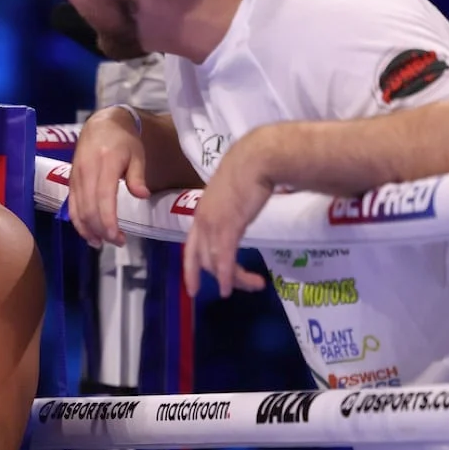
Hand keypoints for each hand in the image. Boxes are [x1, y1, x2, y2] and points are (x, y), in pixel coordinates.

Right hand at [69, 106, 148, 248]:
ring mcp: (76, 177)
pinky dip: (78, 222)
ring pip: (77, 210)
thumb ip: (138, 176)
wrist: (101, 124)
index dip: (108, 221)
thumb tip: (142, 196)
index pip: (103, 198)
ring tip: (102, 243)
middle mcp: (87, 171)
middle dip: (101, 230)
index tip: (118, 238)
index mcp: (105, 163)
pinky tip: (89, 233)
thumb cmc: (124, 140)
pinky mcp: (71, 181)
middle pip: (89, 208)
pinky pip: (71, 206)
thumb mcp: (137, 154)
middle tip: (117, 242)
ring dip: (88, 230)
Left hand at [182, 137, 271, 298]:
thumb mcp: (233, 191)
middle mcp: (202, 220)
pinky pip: (225, 260)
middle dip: (218, 277)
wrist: (257, 158)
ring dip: (233, 279)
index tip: (193, 287)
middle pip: (202, 259)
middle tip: (231, 291)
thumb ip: (231, 205)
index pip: (191, 246)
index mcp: (202, 211)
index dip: (191, 268)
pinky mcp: (229, 227)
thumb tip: (240, 208)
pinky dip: (228, 277)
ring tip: (253, 286)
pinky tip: (232, 288)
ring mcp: (213, 224)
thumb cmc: (250, 168)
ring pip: (216, 263)